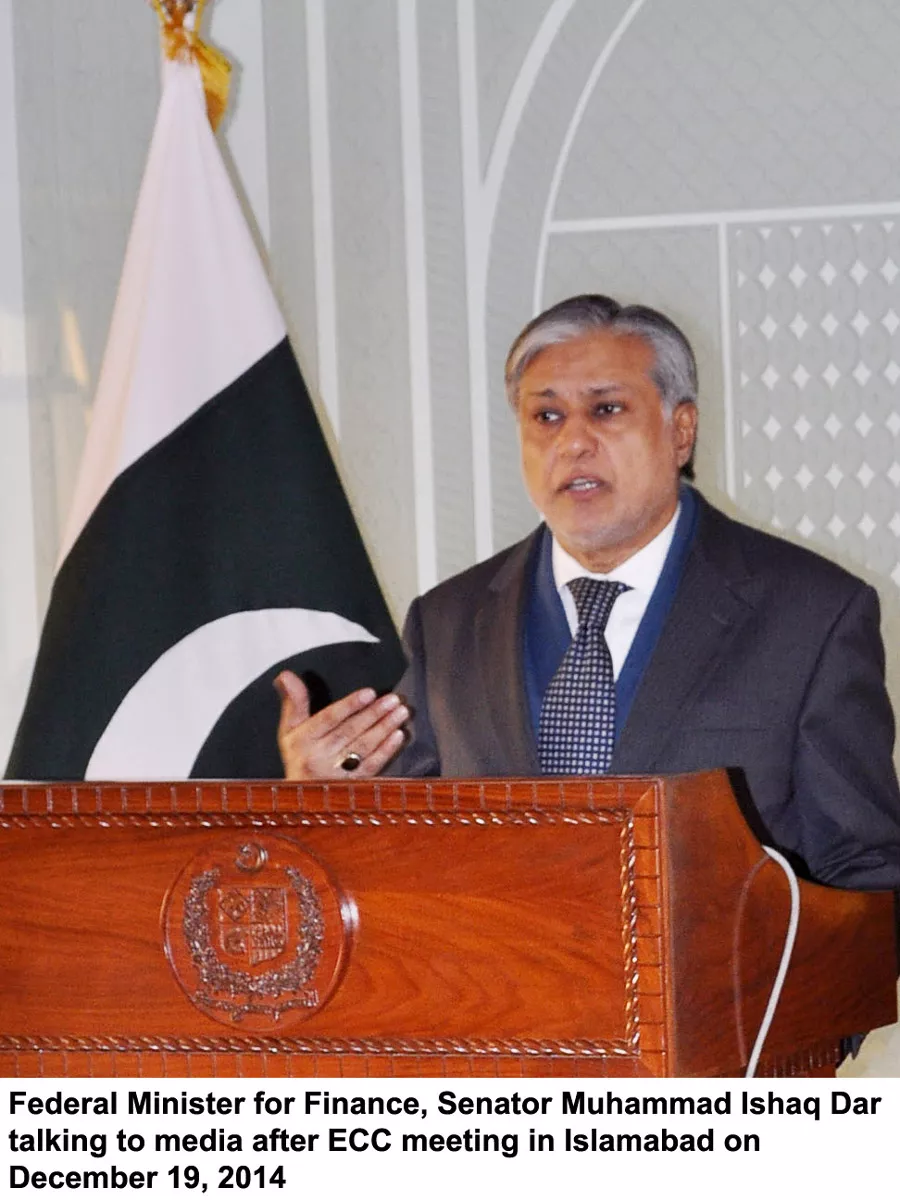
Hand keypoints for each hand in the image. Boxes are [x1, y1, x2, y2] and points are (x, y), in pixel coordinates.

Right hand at [275, 670, 408, 778]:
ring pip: (363, 747)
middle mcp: (318, 758)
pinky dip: (386, 751)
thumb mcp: (289, 730)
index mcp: (303, 741)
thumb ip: (294, 701)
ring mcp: (335, 775)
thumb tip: (286, 675)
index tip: (369, 693)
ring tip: (400, 712)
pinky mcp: (351, 786)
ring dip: (384, 728)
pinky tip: (398, 736)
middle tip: (393, 699)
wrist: (301, 799)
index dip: (349, 705)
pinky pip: (371, 767)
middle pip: (350, 732)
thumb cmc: (299, 758)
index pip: (328, 719)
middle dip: (374, 714)